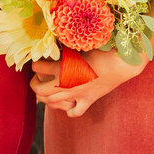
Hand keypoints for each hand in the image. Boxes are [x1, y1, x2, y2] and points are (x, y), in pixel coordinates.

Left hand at [30, 49, 146, 117]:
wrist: (118, 65)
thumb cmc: (100, 50)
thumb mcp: (78, 46)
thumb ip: (65, 48)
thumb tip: (56, 41)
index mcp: (60, 68)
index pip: (36, 67)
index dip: (35, 63)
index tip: (38, 61)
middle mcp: (64, 84)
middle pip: (39, 90)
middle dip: (35, 84)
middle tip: (37, 79)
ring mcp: (75, 94)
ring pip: (52, 102)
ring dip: (47, 97)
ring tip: (48, 92)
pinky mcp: (87, 101)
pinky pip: (74, 112)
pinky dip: (69, 110)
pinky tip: (69, 103)